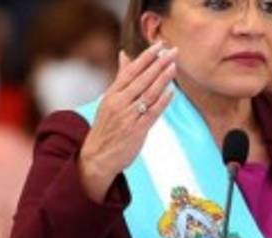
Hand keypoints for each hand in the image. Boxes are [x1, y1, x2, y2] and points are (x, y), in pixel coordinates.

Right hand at [79, 42, 178, 201]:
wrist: (97, 156)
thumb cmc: (106, 127)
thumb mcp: (109, 99)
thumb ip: (121, 78)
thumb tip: (124, 54)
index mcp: (112, 94)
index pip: (131, 71)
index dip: (146, 57)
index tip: (159, 45)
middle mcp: (119, 103)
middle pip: (142, 79)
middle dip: (159, 64)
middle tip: (173, 51)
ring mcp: (128, 116)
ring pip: (148, 94)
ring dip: (163, 79)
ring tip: (174, 66)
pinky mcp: (137, 130)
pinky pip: (152, 113)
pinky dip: (162, 101)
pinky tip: (171, 91)